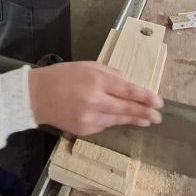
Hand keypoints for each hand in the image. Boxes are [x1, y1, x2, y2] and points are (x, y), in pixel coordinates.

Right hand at [28, 62, 162, 135]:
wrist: (36, 96)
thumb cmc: (62, 76)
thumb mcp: (87, 66)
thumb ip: (109, 73)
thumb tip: (126, 82)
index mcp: (96, 80)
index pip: (128, 90)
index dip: (145, 97)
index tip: (158, 101)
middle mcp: (95, 101)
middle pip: (126, 108)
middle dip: (145, 112)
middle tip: (159, 116)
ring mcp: (89, 118)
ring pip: (118, 120)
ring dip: (133, 119)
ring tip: (147, 120)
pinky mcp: (84, 130)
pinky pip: (104, 125)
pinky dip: (112, 121)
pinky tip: (119, 119)